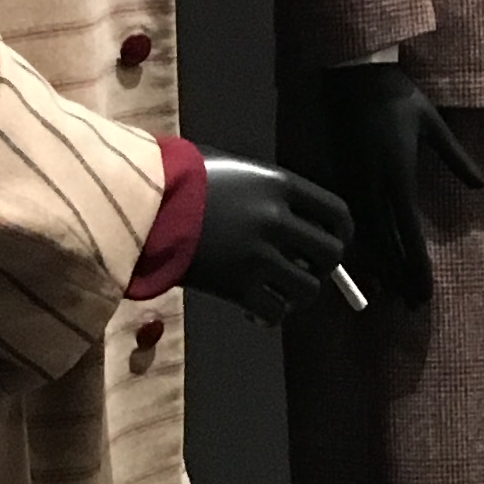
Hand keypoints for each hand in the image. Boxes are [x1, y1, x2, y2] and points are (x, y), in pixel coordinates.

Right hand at [187, 155, 355, 325]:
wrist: (141, 203)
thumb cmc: (179, 178)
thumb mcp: (231, 167)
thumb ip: (265, 191)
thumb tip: (293, 221)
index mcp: (279, 185)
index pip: (337, 214)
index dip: (342, 233)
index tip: (334, 243)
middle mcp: (276, 220)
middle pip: (330, 255)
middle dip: (322, 267)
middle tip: (302, 270)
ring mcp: (258, 255)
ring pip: (308, 289)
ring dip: (297, 295)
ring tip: (278, 292)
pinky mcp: (237, 286)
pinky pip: (275, 311)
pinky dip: (269, 315)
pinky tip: (254, 309)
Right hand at [318, 60, 483, 307]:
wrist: (355, 77)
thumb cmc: (399, 97)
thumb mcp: (434, 125)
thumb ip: (456, 158)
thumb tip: (480, 184)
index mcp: (399, 179)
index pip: (411, 237)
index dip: (417, 269)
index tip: (424, 294)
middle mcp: (375, 189)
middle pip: (388, 247)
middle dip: (400, 278)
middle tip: (411, 306)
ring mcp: (355, 185)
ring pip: (367, 238)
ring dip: (379, 268)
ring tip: (388, 295)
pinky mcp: (341, 177)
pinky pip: (352, 221)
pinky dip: (360, 245)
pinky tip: (363, 262)